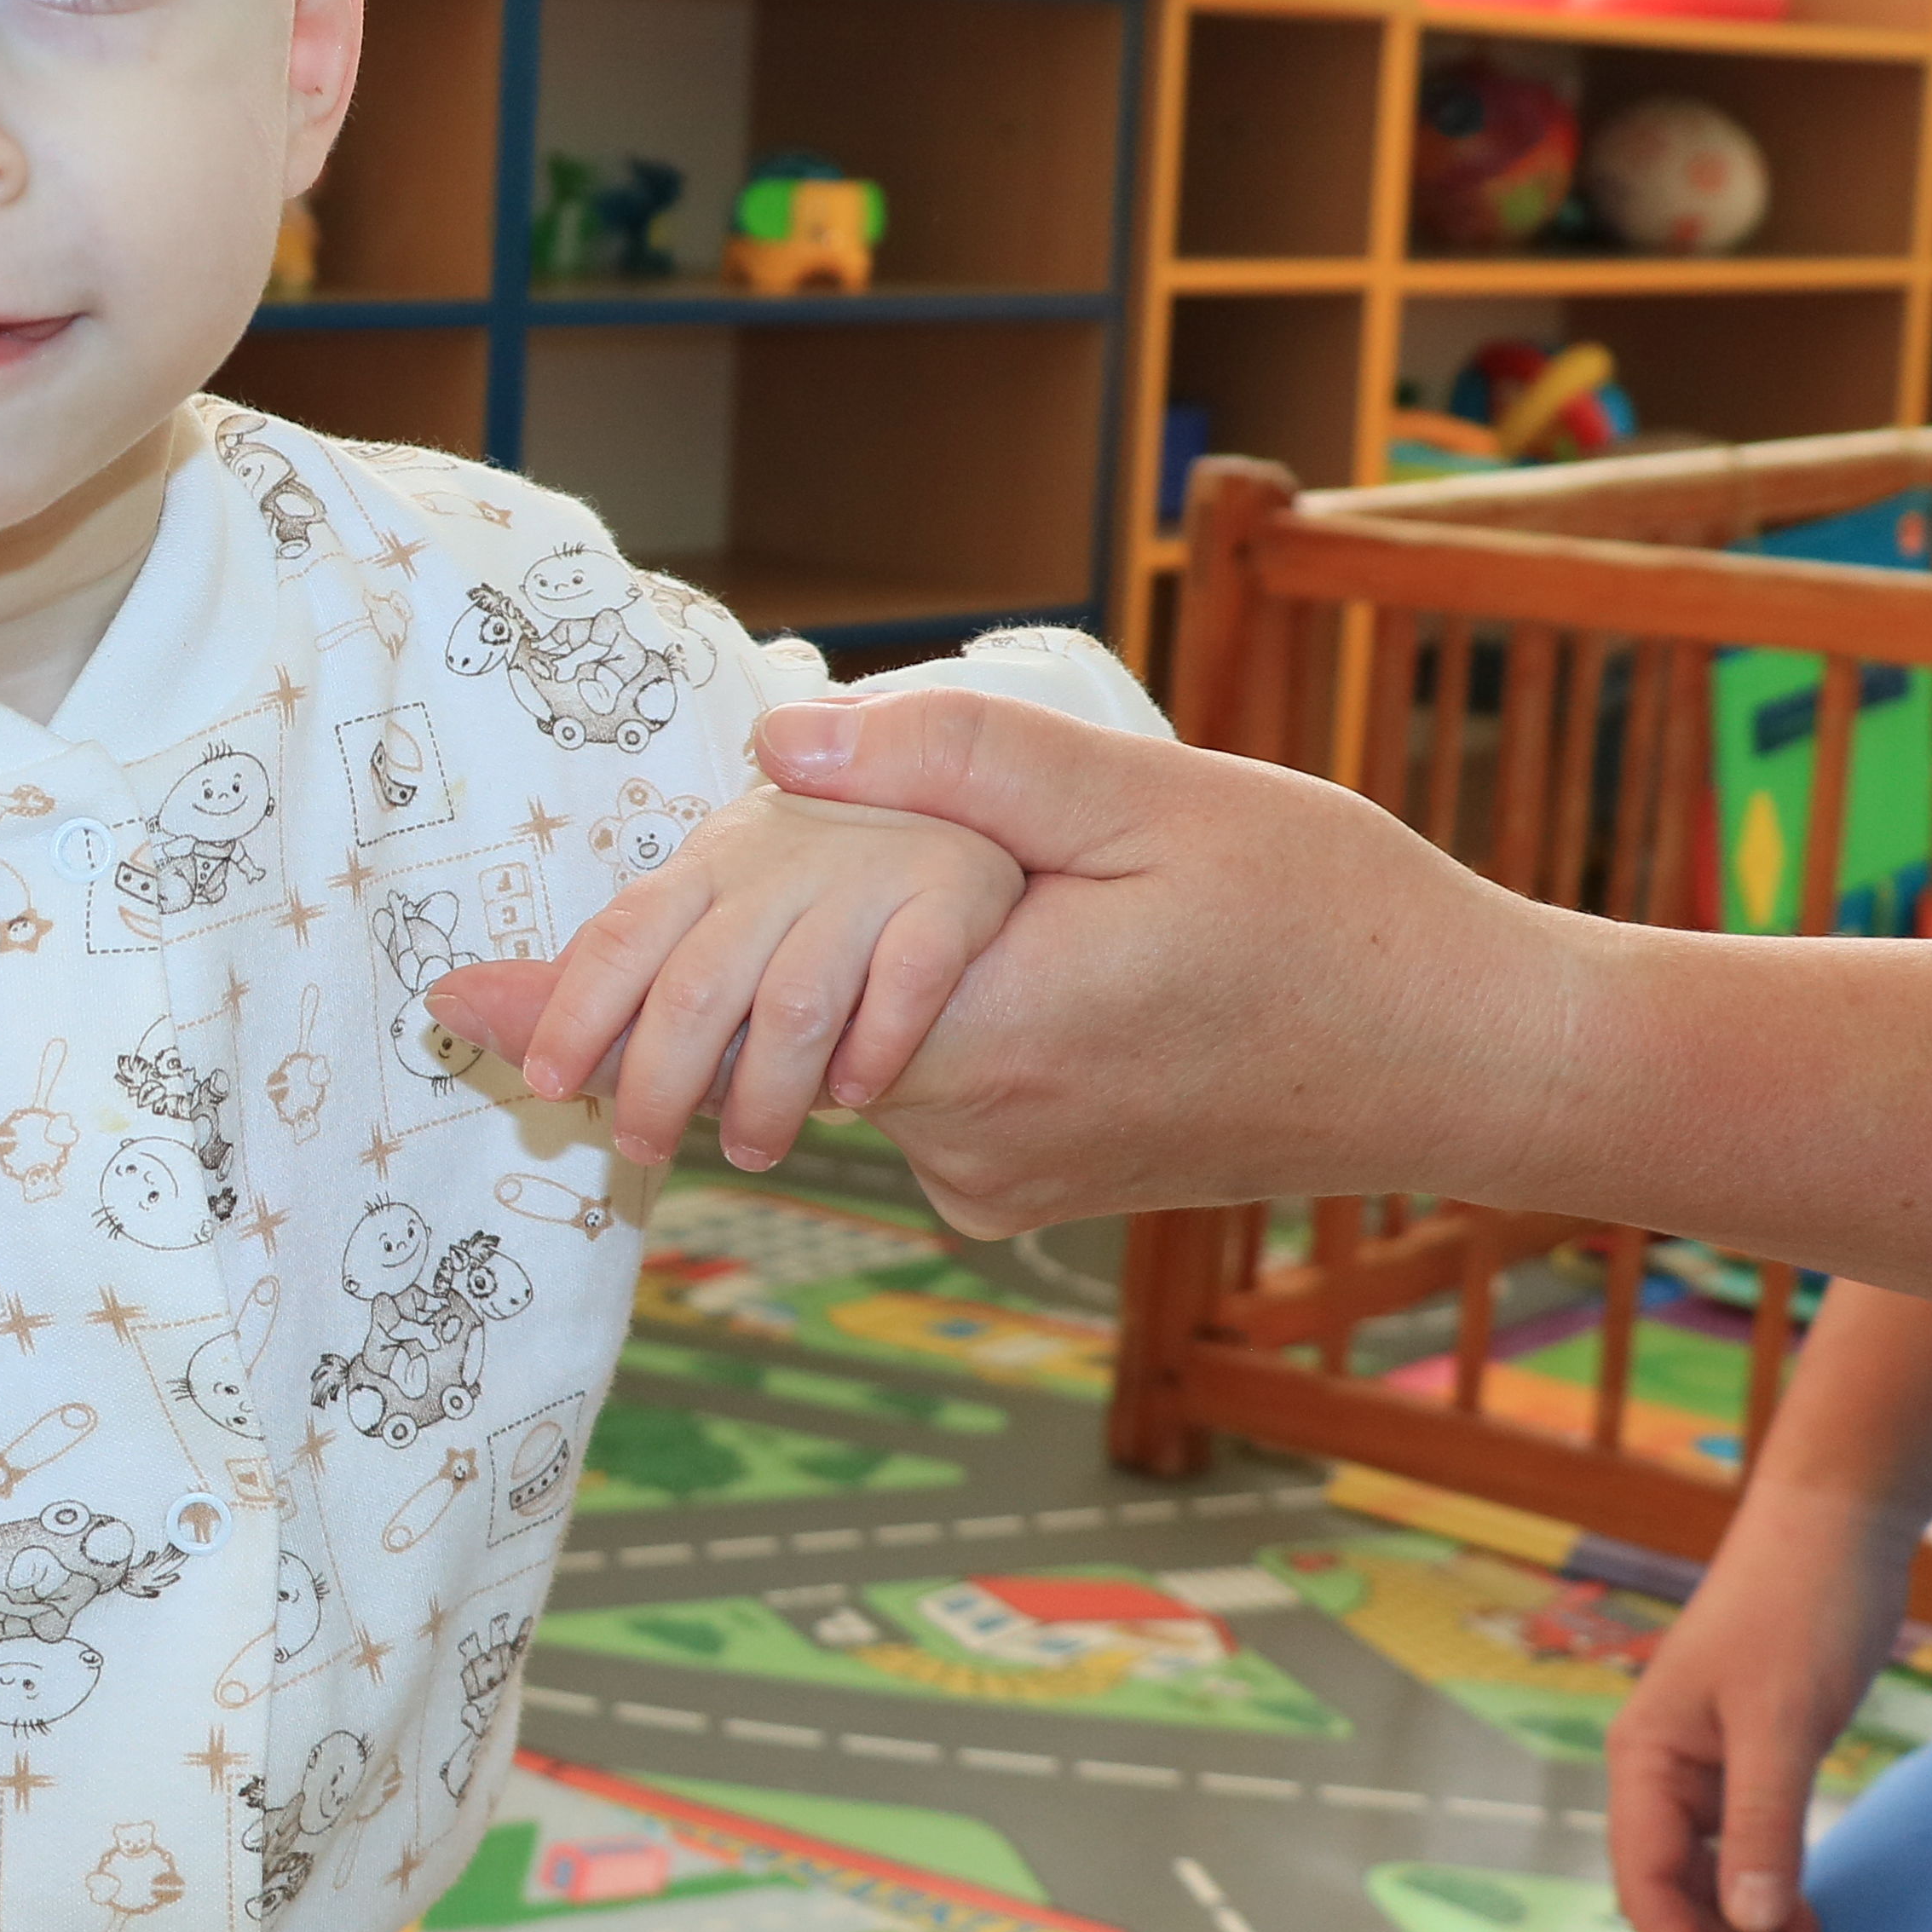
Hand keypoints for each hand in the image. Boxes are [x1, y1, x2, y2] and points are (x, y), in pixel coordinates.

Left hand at [452, 690, 1573, 1234]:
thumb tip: (776, 741)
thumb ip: (959, 765)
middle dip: (695, 982)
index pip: (734, 1021)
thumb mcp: (1153, 801)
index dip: (598, 992)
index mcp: (973, 1039)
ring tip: (907, 898)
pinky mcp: (1031, 1190)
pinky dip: (903, 1022)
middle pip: (768, 1046)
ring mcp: (997, 1181)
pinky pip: (915, 1092)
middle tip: (585, 950)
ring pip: (842, 1063)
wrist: (1474, 1061)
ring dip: (824, 988)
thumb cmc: (1335, 915)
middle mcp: (963, 1141)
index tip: (457, 999)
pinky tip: (1008, 954)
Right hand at [1601, 1483, 1915, 1931]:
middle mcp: (1662, 1771)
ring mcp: (1705, 1766)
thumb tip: (1755, 1929)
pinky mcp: (1751, 1757)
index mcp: (1646, 1762)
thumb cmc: (1799, 1610)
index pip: (1652, 1890)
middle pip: (1679, 1900)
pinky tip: (1812, 1930)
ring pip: (1716, 1883)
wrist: (1837, 1526)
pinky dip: (1777, 1899)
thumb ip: (1766, 1827)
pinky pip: (1749, 1853)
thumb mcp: (1782, 1724)